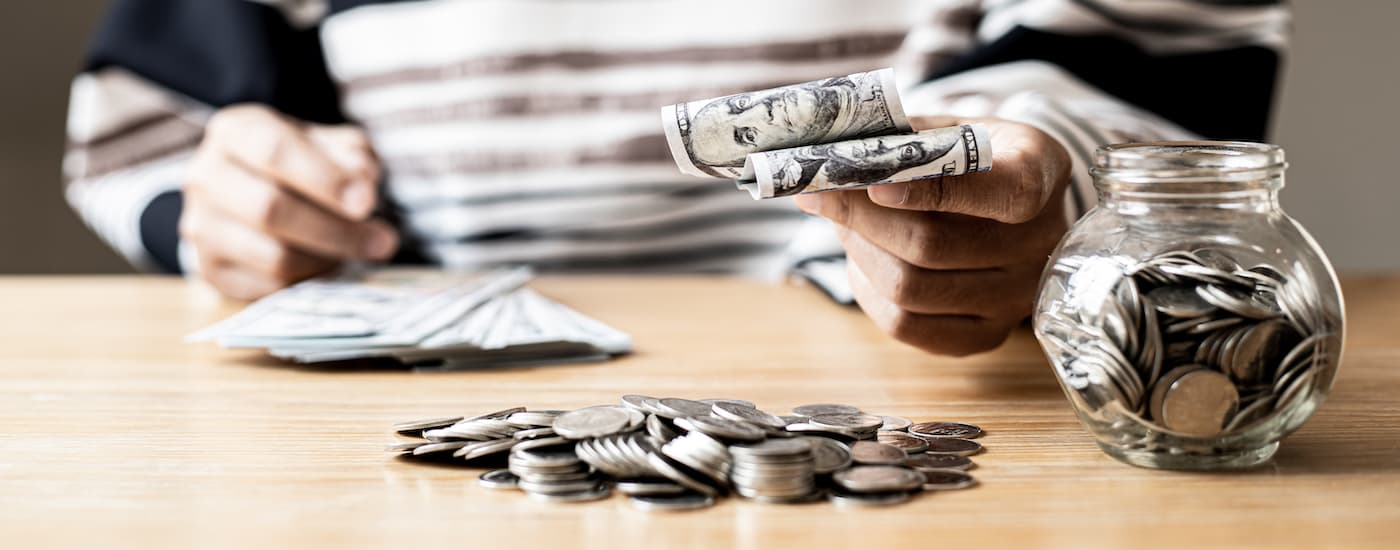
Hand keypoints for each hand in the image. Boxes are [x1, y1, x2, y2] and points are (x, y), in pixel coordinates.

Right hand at [180, 104, 398, 300]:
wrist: (254, 192)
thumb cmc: (302, 163)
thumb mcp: (331, 144)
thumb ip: (351, 155)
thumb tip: (362, 184)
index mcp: (235, 131)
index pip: (274, 151)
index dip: (324, 179)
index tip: (368, 202)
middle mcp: (207, 176)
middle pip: (270, 208)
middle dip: (336, 230)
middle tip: (383, 242)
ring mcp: (201, 226)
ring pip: (272, 255)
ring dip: (329, 259)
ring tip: (360, 251)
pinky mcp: (211, 270)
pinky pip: (269, 287)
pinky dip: (309, 280)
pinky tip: (329, 263)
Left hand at [795, 117, 1071, 355]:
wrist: (1009, 200)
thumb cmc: (973, 156)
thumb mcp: (956, 127)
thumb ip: (909, 139)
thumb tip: (836, 157)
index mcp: (1040, 174)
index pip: (997, 193)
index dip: (931, 192)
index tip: (872, 184)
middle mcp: (1040, 243)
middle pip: (932, 245)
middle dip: (860, 218)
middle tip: (820, 195)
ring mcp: (1016, 297)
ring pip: (910, 288)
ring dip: (859, 252)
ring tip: (841, 223)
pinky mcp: (986, 334)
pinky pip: (907, 325)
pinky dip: (868, 291)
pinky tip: (862, 260)